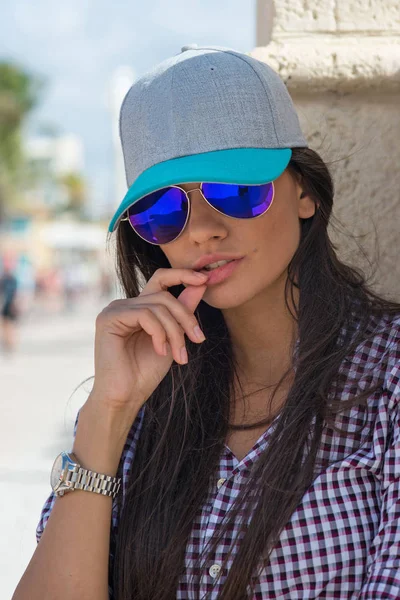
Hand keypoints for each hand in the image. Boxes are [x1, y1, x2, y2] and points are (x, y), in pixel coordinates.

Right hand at [90, 268, 208, 414]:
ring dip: (175, 332)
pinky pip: (145, 315)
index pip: (161, 280)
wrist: (125, 398)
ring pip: (158, 306)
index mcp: (138, 307)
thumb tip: (201, 284)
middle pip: (164, 295)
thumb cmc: (145, 372)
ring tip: (179, 355)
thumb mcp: (173, 338)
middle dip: (186, 317)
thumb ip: (183, 311)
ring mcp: (115, 310)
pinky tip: (160, 351)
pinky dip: (159, 334)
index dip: (182, 275)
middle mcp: (124, 304)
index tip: (205, 279)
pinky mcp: (109, 318)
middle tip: (198, 340)